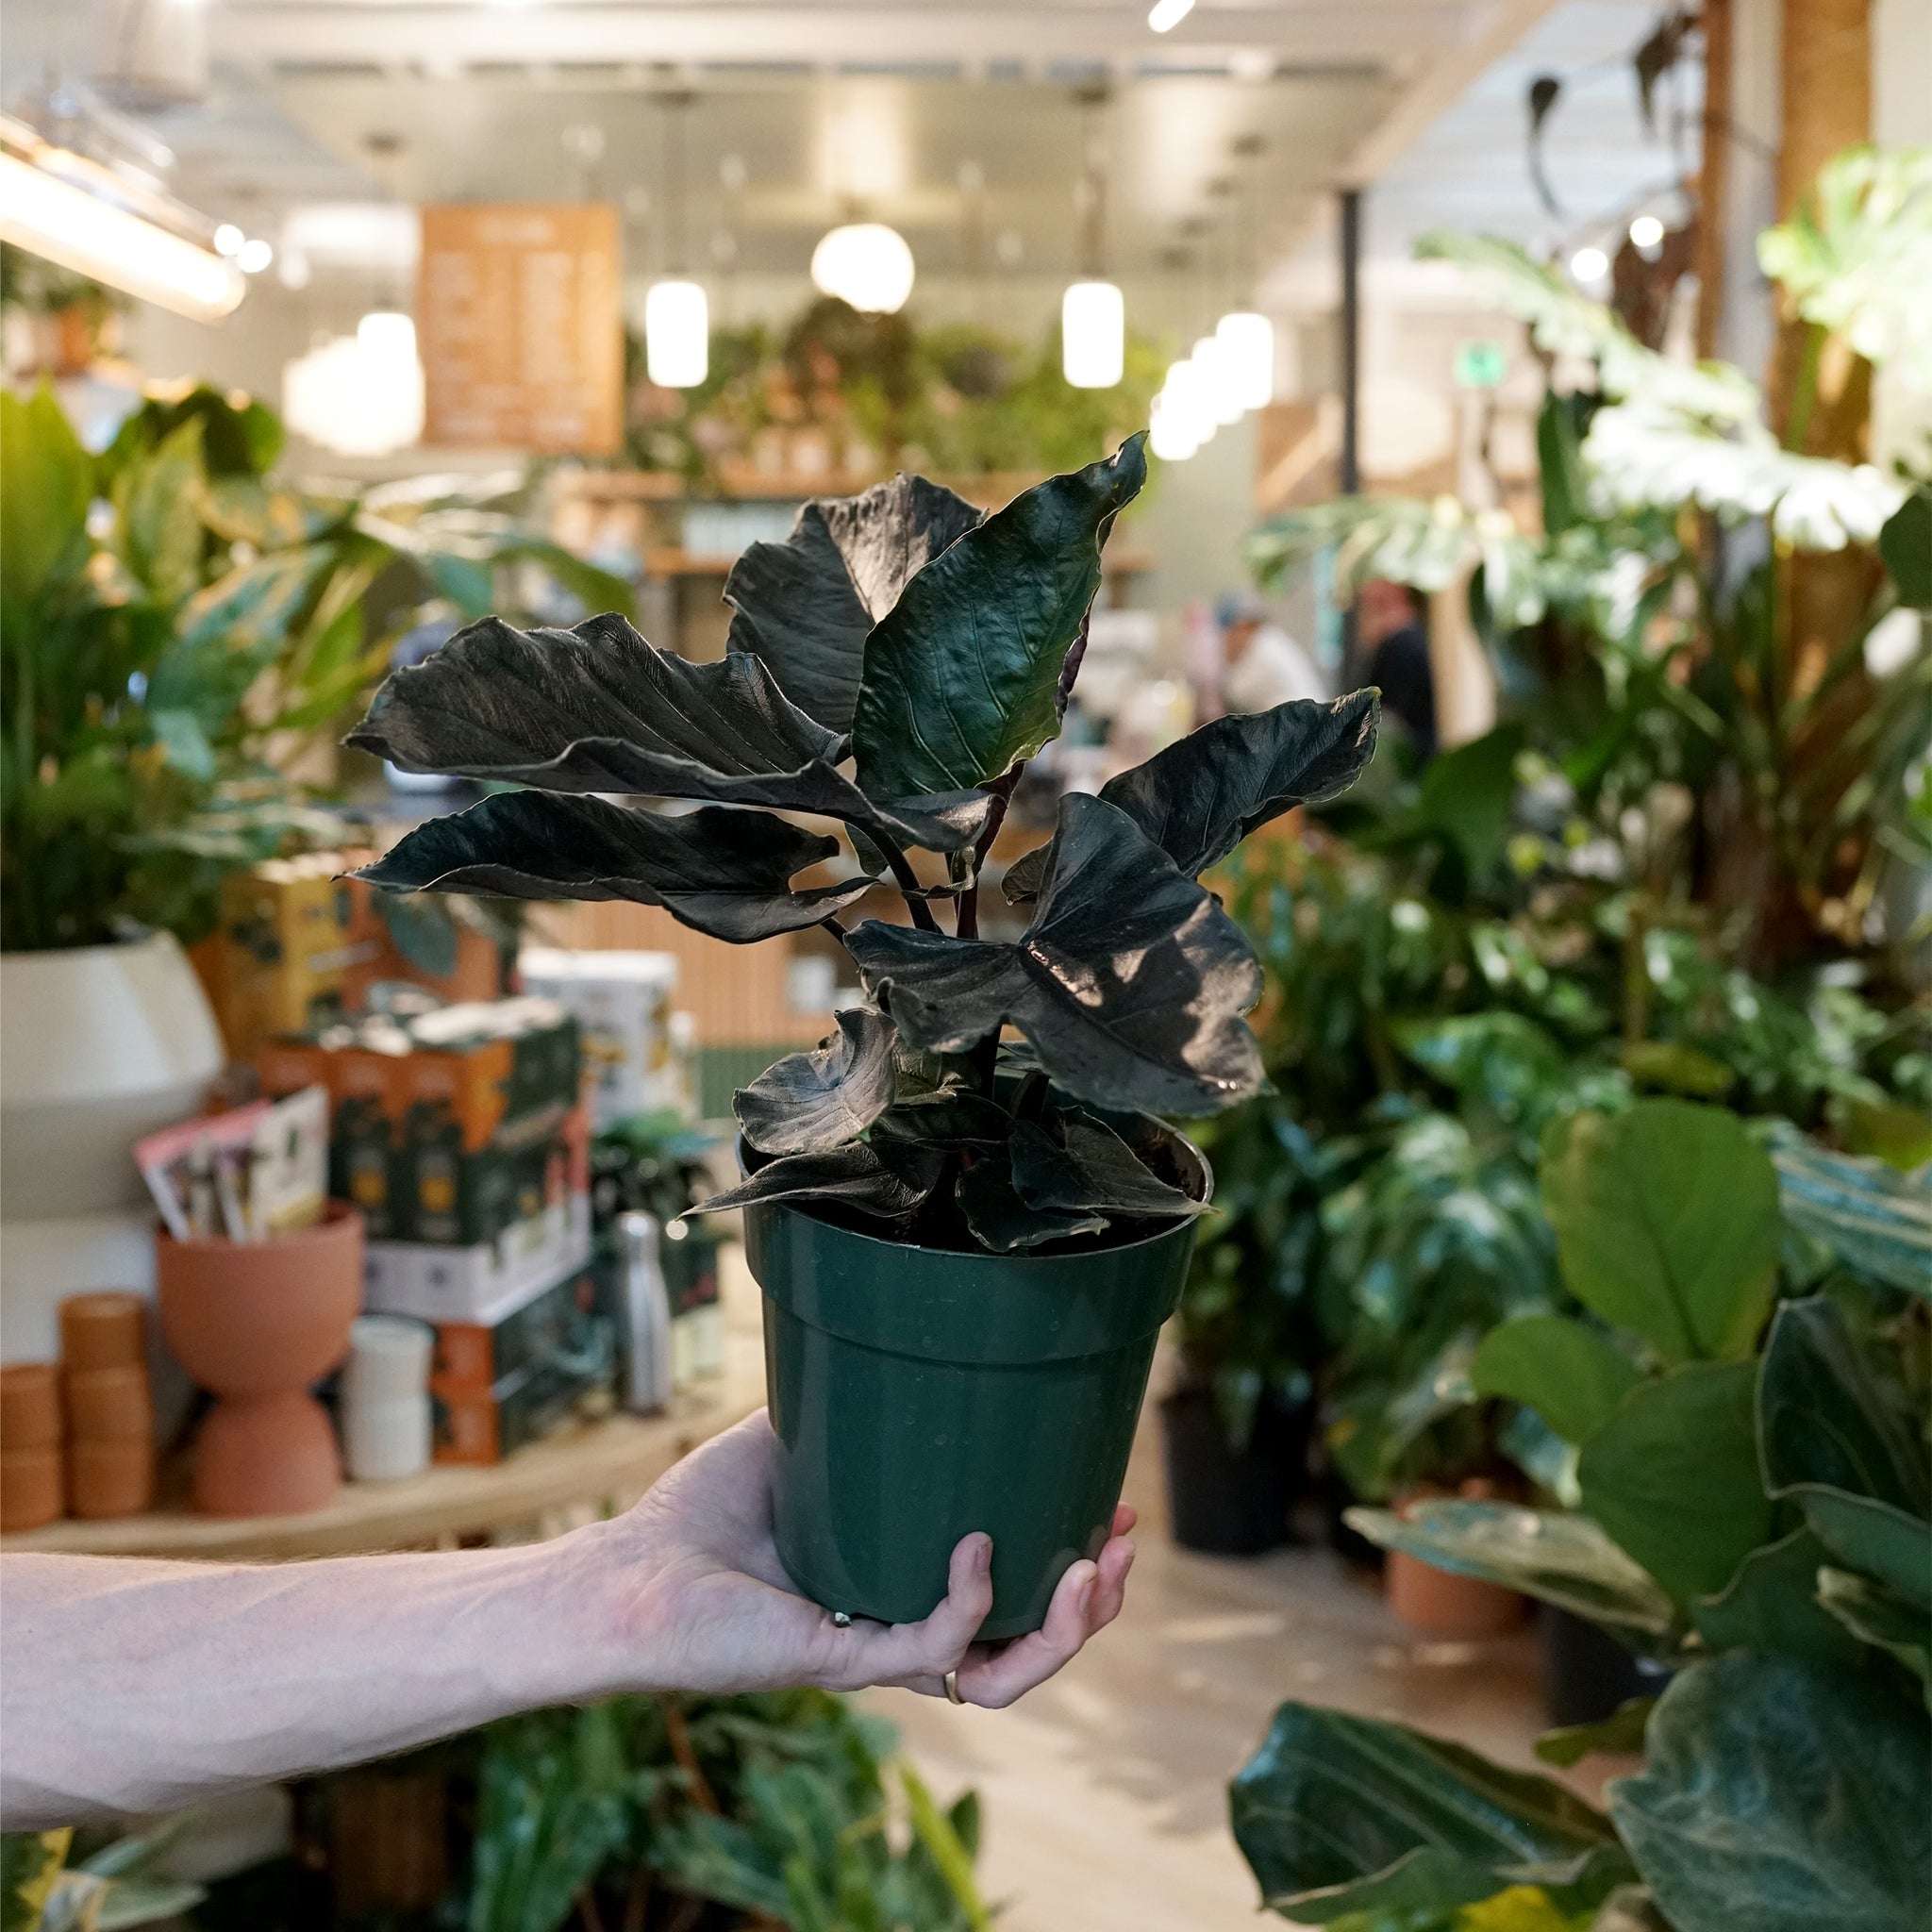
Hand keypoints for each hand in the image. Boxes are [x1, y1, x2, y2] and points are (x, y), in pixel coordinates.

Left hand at [592, 1409, 1135, 1708]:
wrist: (625, 1573)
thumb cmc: (700, 1516)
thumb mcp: (799, 1439)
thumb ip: (855, 1405)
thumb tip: (908, 1331)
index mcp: (904, 1592)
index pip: (1013, 1600)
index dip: (1073, 1571)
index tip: (1116, 1511)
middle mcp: (900, 1635)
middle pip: (1027, 1648)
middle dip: (1094, 1607)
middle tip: (1123, 1544)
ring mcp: (874, 1656)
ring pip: (1000, 1675)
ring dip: (1062, 1631)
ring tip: (1094, 1572)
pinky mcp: (839, 1662)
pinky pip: (929, 1650)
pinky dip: (968, 1602)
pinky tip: (979, 1548)